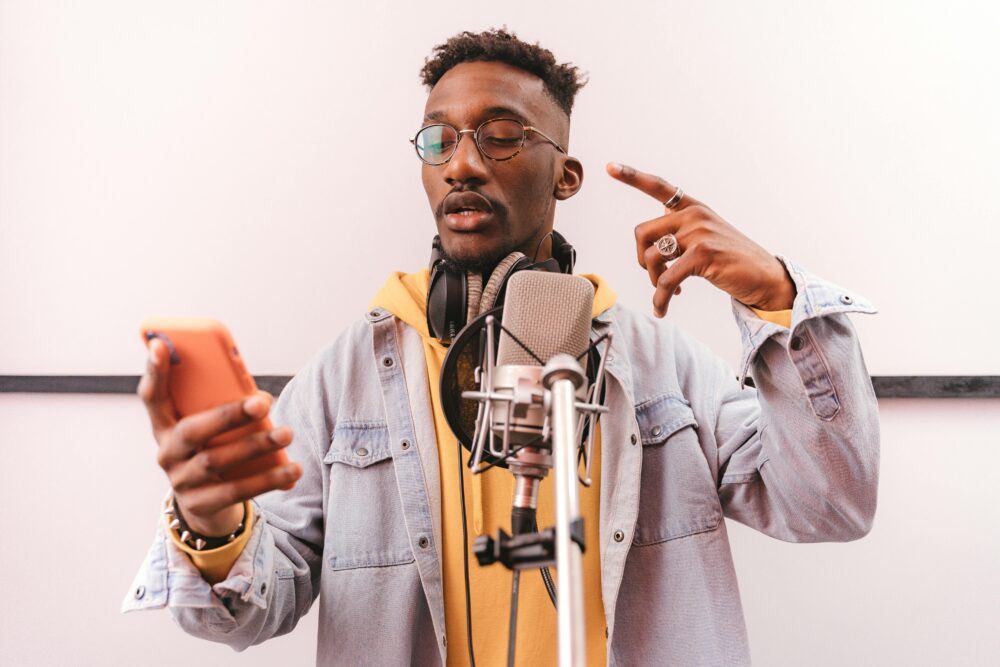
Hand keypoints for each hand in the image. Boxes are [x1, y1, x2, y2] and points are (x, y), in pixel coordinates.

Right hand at [138, 338, 301, 535]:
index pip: (152, 396)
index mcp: (165, 426)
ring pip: (217, 461)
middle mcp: (167, 453)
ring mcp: (181, 482)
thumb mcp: (212, 428)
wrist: (209, 505)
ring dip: (257, 446)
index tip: (158, 344)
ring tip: (287, 433)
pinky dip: (268, 479)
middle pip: (193, 430)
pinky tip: (292, 470)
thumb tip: (258, 398)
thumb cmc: (216, 449)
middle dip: (229, 414)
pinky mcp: (201, 505)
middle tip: (263, 402)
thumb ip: (221, 408)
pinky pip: (236, 491)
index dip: (154, 371)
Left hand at [607, 162, 795, 316]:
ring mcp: (699, 233)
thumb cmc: (730, 261)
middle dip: (641, 259)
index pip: (659, 187)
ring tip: (668, 292)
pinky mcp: (703, 254)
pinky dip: (659, 299)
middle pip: (642, 232)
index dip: (632, 177)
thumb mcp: (705, 237)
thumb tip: (649, 243)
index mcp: (693, 208)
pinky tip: (662, 309)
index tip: (609, 166)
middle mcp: (694, 215)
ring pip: (651, 257)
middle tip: (656, 276)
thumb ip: (680, 231)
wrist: (764, 277)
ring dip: (653, 281)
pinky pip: (665, 280)